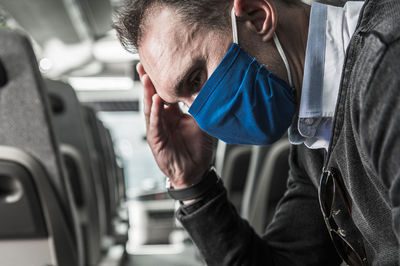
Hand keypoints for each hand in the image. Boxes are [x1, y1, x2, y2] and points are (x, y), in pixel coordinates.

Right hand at [137, 63, 214, 188]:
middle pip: (154, 96)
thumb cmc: (198, 149)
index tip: (162, 64)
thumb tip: (206, 88)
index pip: (166, 93)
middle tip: (144, 64)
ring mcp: (158, 128)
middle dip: (148, 81)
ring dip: (149, 93)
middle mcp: (163, 119)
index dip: (162, 80)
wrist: (196, 171)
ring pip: (151, 107)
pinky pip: (155, 124)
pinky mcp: (156, 140)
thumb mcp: (201, 123)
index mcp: (173, 114)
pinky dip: (156, 112)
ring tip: (147, 77)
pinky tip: (156, 101)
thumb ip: (199, 107)